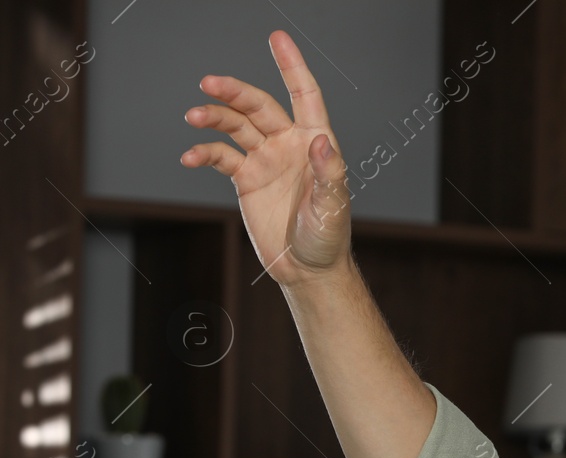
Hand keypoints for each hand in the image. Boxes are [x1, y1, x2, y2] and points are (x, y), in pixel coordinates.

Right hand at [180, 30, 350, 287]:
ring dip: (214, 118)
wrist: (308, 269)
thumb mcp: (332, 207)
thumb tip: (318, 139)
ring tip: (193, 116)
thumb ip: (328, 171)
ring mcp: (266, 159)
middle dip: (235, 92)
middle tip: (210, 84)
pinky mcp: (246, 179)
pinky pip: (221, 157)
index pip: (304, 95)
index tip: (277, 38)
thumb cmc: (328, 238)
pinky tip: (190, 156)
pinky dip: (204, 152)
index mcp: (316, 143)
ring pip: (235, 126)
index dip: (292, 66)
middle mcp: (288, 144)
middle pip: (259, 106)